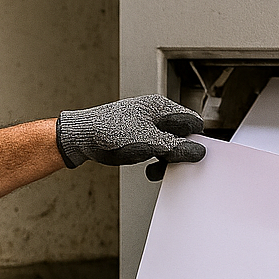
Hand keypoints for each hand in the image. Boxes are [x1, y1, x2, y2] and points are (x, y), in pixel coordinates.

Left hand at [54, 95, 205, 168]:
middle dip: (179, 152)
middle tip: (174, 167)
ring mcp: (144, 124)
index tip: (195, 157)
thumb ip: (177, 148)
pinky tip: (148, 168)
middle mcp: (154, 113)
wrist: (80, 137)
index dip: (196, 139)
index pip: (192, 122)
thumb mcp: (151, 143)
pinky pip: (154, 148)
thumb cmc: (111, 133)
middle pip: (180, 134)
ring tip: (156, 170)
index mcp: (161, 108)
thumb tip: (198, 151)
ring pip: (166, 143)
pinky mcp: (135, 135)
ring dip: (165, 159)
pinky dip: (154, 159)